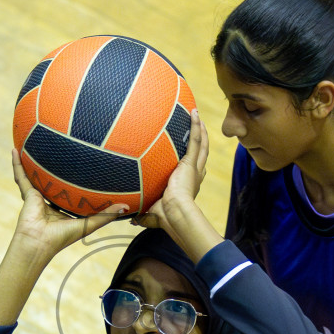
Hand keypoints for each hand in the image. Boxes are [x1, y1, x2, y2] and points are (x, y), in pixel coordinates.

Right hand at [9, 149, 129, 257]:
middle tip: (62, 151)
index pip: (70, 191)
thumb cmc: (62, 237)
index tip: (85, 168)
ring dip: (33, 162)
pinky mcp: (28, 193)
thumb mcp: (88, 224)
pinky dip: (17, 164)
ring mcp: (38, 196)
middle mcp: (50, 201)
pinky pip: (21, 176)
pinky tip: (15, 149)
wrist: (39, 243)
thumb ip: (105, 215)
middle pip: (53, 180)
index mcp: (63, 208)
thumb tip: (126, 207)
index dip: (75, 182)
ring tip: (34, 145)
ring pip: (35, 175)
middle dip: (55, 168)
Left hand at [131, 109, 208, 233]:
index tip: (191, 157)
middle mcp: (195, 176)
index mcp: (188, 186)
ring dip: (200, 130)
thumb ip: (143, 215)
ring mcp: (194, 168)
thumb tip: (131, 220)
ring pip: (201, 145)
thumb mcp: (152, 214)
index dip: (195, 163)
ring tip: (197, 117)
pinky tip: (194, 113)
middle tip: (199, 129)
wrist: (174, 213)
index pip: (195, 171)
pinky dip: (195, 126)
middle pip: (202, 154)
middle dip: (201, 141)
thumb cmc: (165, 217)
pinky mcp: (190, 163)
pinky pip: (195, 141)